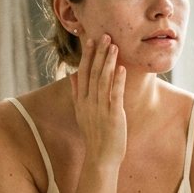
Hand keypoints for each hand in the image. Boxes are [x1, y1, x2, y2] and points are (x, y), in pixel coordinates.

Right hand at [71, 35, 126, 164]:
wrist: (100, 157)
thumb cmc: (95, 135)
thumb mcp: (82, 113)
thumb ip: (76, 93)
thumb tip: (72, 75)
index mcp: (81, 100)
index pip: (82, 73)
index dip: (87, 56)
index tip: (90, 40)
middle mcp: (88, 102)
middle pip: (92, 72)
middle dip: (98, 53)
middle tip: (104, 35)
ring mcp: (100, 108)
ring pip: (103, 80)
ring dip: (108, 62)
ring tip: (114, 46)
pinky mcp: (112, 115)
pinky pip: (114, 94)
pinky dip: (117, 80)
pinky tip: (121, 67)